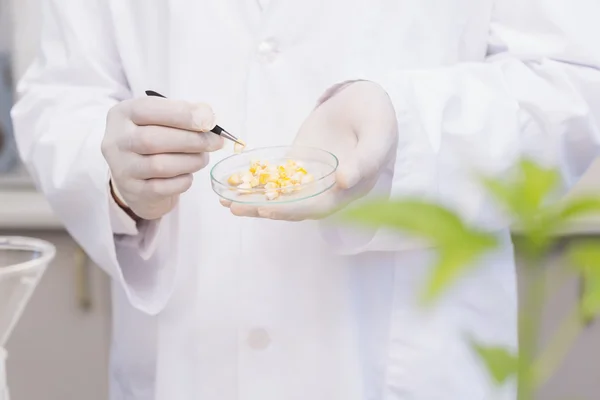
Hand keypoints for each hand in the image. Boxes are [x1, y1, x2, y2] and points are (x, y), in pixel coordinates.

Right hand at [101, 97, 223, 219]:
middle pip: (152, 140)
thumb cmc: (154, 140)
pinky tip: (188, 174)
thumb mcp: (160, 120)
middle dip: (191, 140)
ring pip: (159, 166)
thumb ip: (181, 115)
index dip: (181, 114)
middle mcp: (116, 141)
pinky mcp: (134, 191)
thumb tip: (208, 117)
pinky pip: (163, 188)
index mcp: (122, 115)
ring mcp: (122, 168)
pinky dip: (183, 180)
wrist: (136, 177)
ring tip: (203, 158)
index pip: (147, 109)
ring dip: (191, 161)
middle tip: (215, 142)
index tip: (208, 120)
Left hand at [221, 81, 397, 219]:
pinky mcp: (300, 164)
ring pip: (283, 195)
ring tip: (227, 201)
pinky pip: (277, 176)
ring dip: (256, 200)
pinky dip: (257, 181)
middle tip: (236, 208)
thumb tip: (344, 183)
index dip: (294, 210)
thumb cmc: (377, 117)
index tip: (268, 208)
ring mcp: (313, 178)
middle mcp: (330, 190)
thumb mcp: (378, 135)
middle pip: (295, 206)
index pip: (319, 206)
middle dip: (265, 208)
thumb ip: (365, 159)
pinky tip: (234, 182)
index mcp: (351, 190)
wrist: (366, 99)